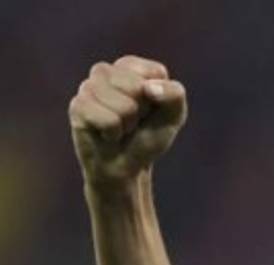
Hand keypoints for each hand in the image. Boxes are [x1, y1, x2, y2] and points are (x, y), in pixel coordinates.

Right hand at [68, 55, 187, 189]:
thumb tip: (148, 88)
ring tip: (120, 128)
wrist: (123, 166)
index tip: (151, 109)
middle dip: (141, 112)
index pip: (155, 72)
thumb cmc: (148, 137)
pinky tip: (107, 134)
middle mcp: (107, 71)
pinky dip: (114, 133)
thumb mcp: (173, 116)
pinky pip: (108, 120)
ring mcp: (88, 86)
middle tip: (133, 121)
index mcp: (132, 67)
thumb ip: (174, 95)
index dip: (159, 97)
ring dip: (128, 124)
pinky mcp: (77, 105)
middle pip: (137, 87)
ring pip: (124, 105)